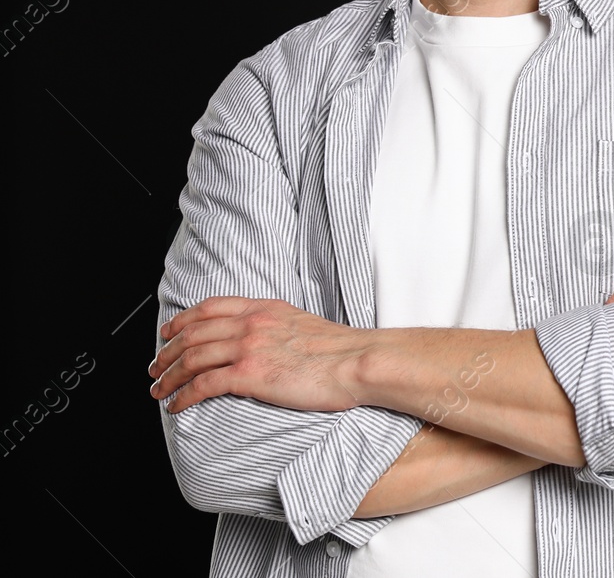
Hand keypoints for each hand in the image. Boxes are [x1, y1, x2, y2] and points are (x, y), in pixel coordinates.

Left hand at [150, 297, 369, 415]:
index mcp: (265, 308)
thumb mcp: (303, 324)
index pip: (211, 308)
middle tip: (155, 367)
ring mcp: (248, 348)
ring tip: (159, 390)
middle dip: (166, 352)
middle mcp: (251, 324)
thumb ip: (276, 327)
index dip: (182, 320)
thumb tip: (264, 342)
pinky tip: (177, 405)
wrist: (358, 362)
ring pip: (191, 359)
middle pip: (193, 334)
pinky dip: (183, 396)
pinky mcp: (249, 375)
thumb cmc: (342, 351)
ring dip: (168, 376)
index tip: (169, 332)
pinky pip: (203, 385)